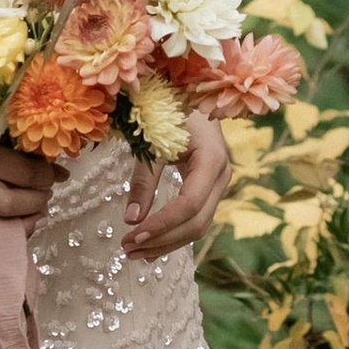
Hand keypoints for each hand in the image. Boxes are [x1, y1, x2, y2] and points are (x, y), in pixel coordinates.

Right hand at [0, 114, 59, 230]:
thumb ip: (1, 129)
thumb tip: (39, 145)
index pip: (20, 173)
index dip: (46, 174)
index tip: (58, 170)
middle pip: (9, 203)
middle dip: (38, 199)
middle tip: (51, 189)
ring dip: (21, 218)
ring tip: (38, 208)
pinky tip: (12, 222)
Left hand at [123, 110, 232, 261]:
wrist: (192, 96)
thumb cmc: (170, 110)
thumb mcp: (153, 141)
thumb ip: (143, 180)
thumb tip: (130, 220)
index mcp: (212, 160)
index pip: (188, 205)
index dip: (162, 225)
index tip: (132, 237)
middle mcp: (222, 176)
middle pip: (196, 222)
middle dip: (162, 240)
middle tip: (127, 250)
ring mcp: (220, 184)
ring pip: (198, 226)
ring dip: (166, 243)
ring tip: (133, 253)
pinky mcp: (211, 189)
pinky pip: (195, 218)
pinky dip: (173, 234)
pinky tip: (151, 246)